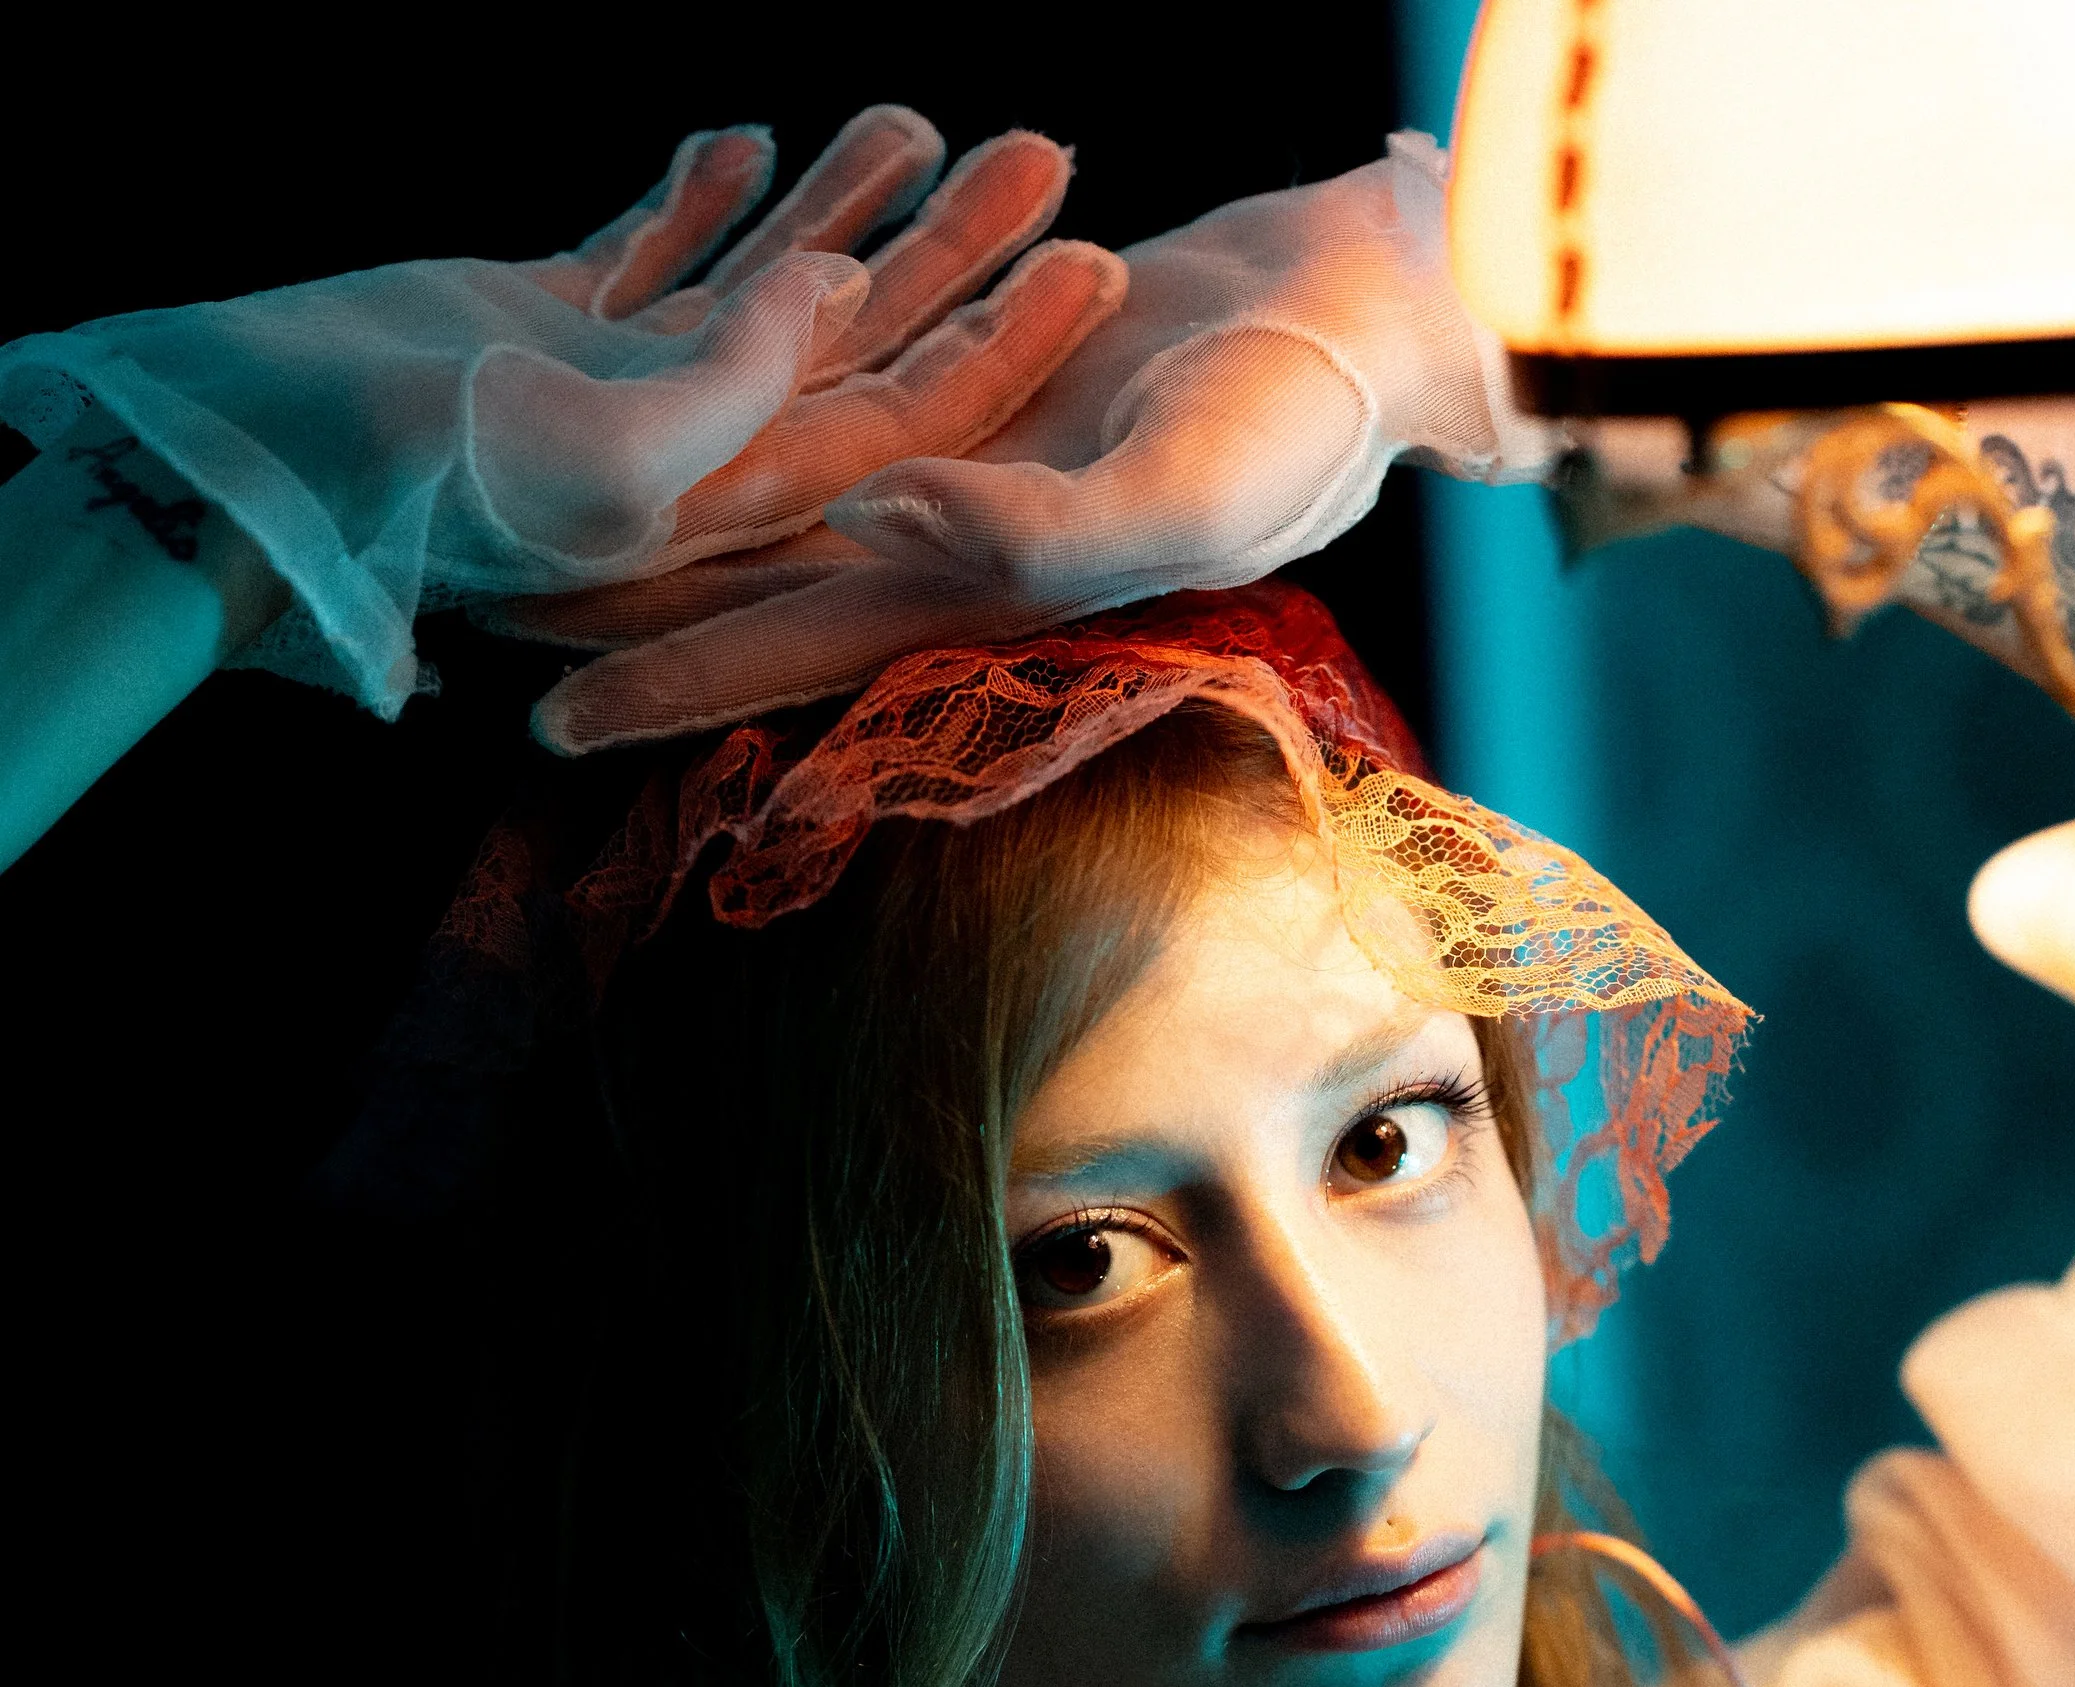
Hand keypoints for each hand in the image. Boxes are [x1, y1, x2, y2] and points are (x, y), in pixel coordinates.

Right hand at [0, 114, 1123, 717]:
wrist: (251, 466)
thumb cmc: (428, 478)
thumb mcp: (618, 445)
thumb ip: (744, 378)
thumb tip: (839, 294)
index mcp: (735, 504)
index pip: (912, 425)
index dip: (1008, 342)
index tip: (1100, 253)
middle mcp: (694, 457)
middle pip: (860, 346)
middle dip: (954, 251)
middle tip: (1050, 149)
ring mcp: (616, 391)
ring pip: (762, 287)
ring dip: (840, 204)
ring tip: (918, 117)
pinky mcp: (536, 329)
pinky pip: (647, 258)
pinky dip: (699, 201)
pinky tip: (749, 136)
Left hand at [513, 136, 1547, 752]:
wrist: (1345, 318)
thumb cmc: (1284, 428)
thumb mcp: (1172, 494)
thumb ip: (1034, 531)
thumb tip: (884, 521)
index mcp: (971, 600)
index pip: (786, 662)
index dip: (671, 687)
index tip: (541, 718)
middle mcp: (934, 545)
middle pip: (739, 590)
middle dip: (614, 612)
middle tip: (468, 625)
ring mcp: (935, 455)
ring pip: (755, 483)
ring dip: (646, 494)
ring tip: (515, 492)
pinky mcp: (946, 367)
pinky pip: (810, 373)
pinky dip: (730, 367)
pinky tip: (642, 347)